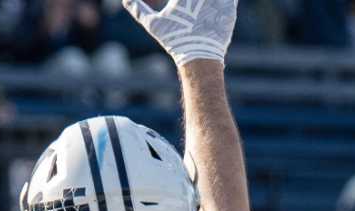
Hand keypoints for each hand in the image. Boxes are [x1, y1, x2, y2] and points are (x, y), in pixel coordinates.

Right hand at [119, 0, 236, 64]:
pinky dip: (226, 2)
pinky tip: (216, 7)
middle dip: (194, 1)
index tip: (178, 4)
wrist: (200, 60)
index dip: (180, 0)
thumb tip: (125, 0)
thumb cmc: (175, 42)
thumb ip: (138, 9)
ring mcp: (217, 2)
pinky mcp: (229, 10)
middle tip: (191, 6)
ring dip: (209, 2)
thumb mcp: (153, 25)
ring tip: (202, 8)